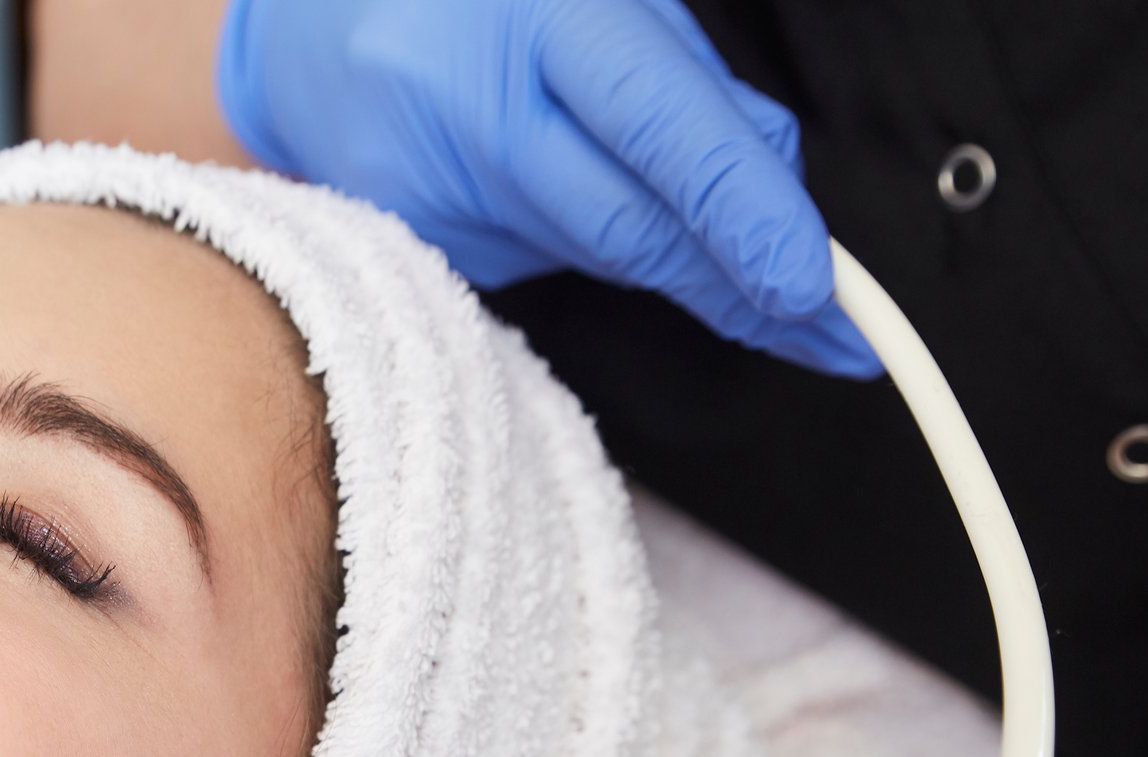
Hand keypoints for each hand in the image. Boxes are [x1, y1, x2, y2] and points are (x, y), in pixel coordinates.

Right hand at [216, 0, 879, 375]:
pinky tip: (572, 202)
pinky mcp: (414, 245)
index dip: (742, 214)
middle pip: (631, 230)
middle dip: (741, 285)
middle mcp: (479, 110)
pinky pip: (537, 264)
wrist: (309, 31)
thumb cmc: (478, 2)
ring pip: (596, 258)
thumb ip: (683, 79)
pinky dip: (583, 248)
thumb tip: (773, 183)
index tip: (811, 285)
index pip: (662, 132)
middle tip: (838, 333)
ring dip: (682, 270)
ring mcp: (435, 191)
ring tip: (754, 279)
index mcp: (544, 17)